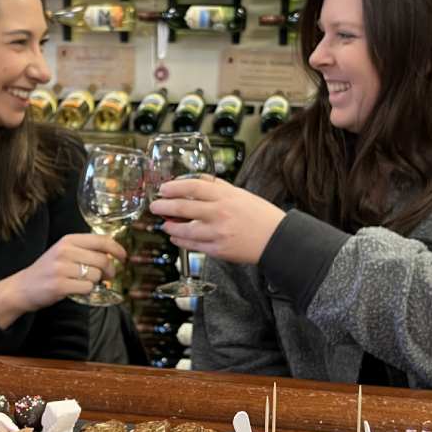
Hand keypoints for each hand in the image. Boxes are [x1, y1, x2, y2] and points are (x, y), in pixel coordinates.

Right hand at [0, 234, 126, 327]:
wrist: (23, 287)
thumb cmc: (48, 270)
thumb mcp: (64, 252)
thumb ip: (85, 249)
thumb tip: (113, 252)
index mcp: (68, 240)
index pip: (101, 240)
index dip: (117, 249)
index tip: (123, 257)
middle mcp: (65, 251)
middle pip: (102, 260)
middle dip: (110, 271)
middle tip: (107, 276)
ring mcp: (61, 268)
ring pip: (96, 275)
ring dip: (95, 282)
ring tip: (84, 283)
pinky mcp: (60, 286)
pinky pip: (87, 288)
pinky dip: (87, 291)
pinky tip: (77, 290)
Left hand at [148, 175, 285, 264]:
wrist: (276, 239)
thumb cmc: (260, 215)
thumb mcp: (241, 194)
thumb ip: (219, 188)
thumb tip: (196, 182)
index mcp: (226, 196)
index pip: (193, 186)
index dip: (174, 187)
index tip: (163, 189)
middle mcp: (220, 213)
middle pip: (183, 208)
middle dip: (164, 207)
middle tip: (155, 206)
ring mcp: (218, 233)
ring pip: (184, 230)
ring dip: (170, 227)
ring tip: (165, 224)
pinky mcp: (218, 250)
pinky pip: (193, 245)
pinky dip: (181, 241)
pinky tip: (176, 238)